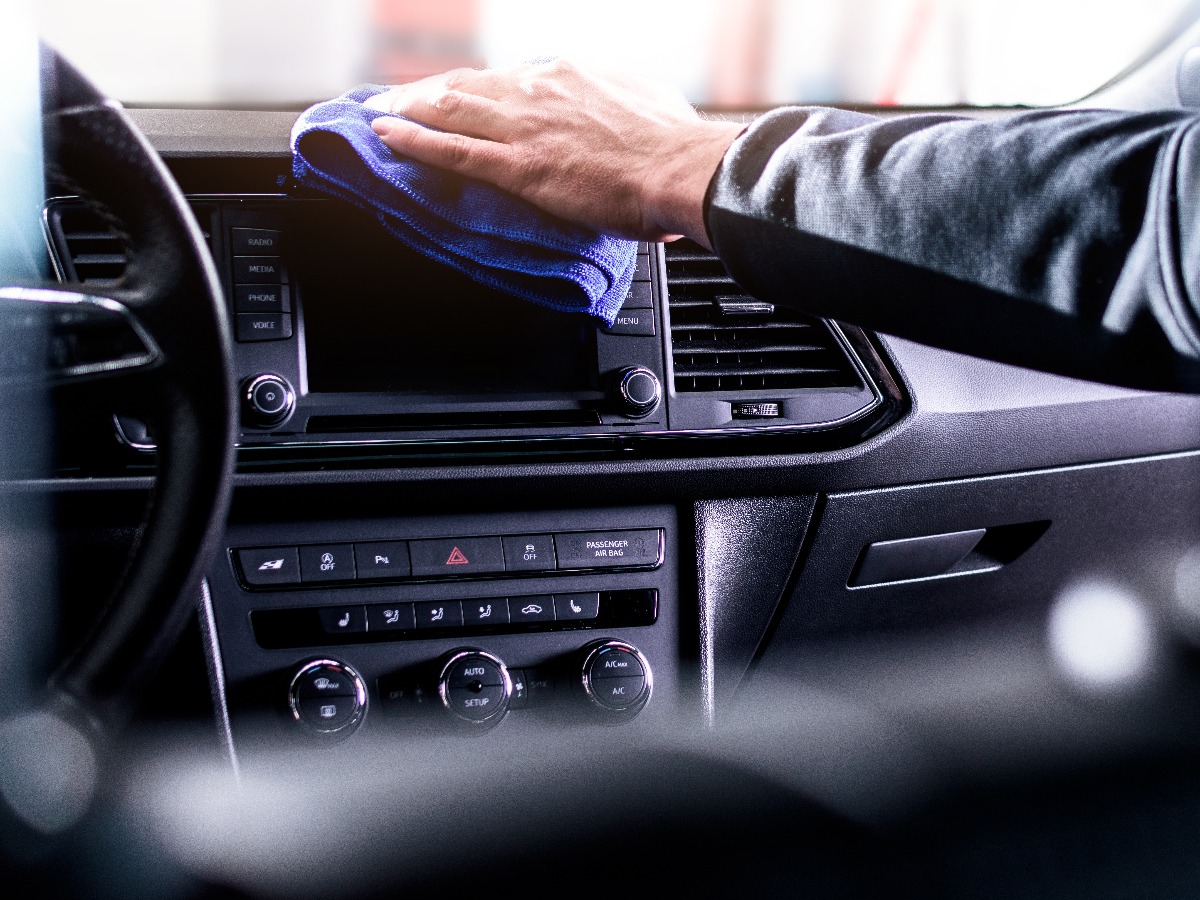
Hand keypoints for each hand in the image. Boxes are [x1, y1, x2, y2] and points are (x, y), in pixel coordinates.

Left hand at [364, 59, 742, 245]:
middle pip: (466, 86)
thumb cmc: (673, 142)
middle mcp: (536, 91)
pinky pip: (453, 150)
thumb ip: (616, 96)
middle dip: (426, 93)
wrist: (680, 169)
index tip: (455, 93)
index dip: (472, 87)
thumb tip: (618, 98)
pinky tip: (385, 136)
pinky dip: (414, 141)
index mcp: (566, 75)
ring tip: (379, 116)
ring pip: (450, 111)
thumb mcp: (644, 99)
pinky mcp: (520, 167)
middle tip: (396, 101)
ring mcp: (524, 128)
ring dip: (407, 111)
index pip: (503, 77)